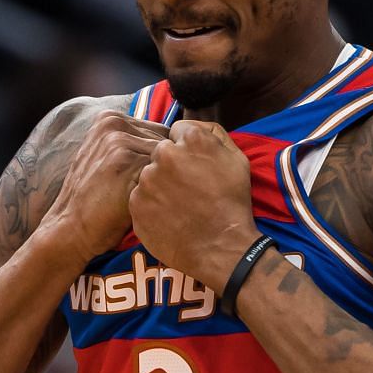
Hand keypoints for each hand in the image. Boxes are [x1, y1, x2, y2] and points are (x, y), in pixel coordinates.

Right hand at [38, 111, 166, 260]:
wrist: (69, 229)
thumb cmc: (95, 200)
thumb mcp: (105, 158)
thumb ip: (133, 143)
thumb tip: (175, 141)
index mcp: (109, 119)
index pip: (160, 132)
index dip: (160, 161)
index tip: (145, 182)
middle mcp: (114, 125)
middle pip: (168, 144)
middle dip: (165, 170)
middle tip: (147, 193)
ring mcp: (120, 143)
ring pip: (169, 160)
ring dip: (164, 182)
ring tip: (144, 199)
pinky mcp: (128, 164)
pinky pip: (164, 174)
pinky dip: (160, 193)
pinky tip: (144, 205)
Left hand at [129, 120, 257, 286]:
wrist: (221, 246)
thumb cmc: (232, 203)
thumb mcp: (237, 159)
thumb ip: (213, 133)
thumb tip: (190, 126)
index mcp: (191, 139)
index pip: (176, 133)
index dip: (185, 151)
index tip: (192, 168)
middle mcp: (164, 155)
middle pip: (159, 153)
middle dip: (170, 167)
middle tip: (186, 190)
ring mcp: (147, 180)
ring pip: (147, 176)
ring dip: (159, 187)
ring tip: (178, 206)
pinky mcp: (135, 204)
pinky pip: (139, 198)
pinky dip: (150, 206)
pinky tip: (169, 217)